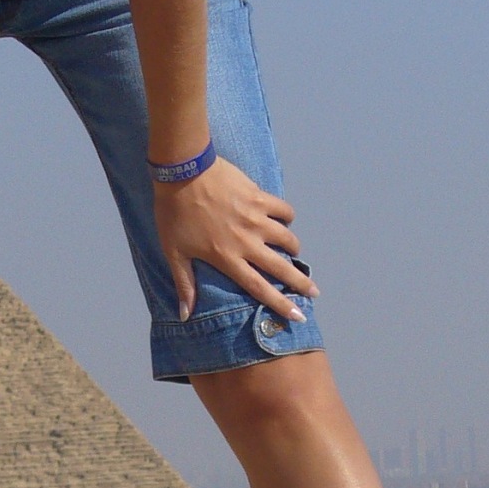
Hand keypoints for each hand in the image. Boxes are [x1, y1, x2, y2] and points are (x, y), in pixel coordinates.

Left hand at [152, 156, 317, 322]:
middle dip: (301, 282)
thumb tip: (185, 315)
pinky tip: (284, 219)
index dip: (280, 303)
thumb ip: (185, 284)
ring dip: (293, 247)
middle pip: (281, 267)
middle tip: (314, 291)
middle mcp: (247, 241)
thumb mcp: (174, 252)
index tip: (298, 316)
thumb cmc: (174, 213)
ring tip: (293, 251)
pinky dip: (287, 217)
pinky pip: (283, 210)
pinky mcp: (259, 197)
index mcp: (227, 258)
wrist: (183, 171)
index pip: (259, 287)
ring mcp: (256, 218)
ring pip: (287, 237)